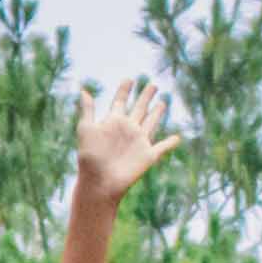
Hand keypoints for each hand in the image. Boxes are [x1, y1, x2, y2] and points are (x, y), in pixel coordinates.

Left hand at [70, 76, 181, 207]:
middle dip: (145, 96)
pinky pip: (163, 147)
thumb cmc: (89, 158)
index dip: (124, 90)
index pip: (120, 101)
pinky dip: (171, 143)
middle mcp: (127, 129)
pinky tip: (177, 138)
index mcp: (113, 122)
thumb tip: (84, 90)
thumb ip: (88, 110)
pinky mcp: (148, 155)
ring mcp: (138, 142)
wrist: (99, 182)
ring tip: (162, 103)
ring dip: (157, 113)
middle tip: (153, 85)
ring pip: (151, 123)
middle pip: (139, 108)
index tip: (129, 79)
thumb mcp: (86, 130)